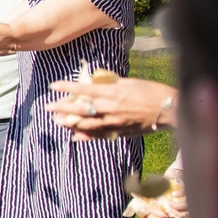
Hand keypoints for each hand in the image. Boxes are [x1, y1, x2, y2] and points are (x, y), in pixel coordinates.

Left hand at [45, 76, 175, 139]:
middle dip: (62, 108)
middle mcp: (110, 108)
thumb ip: (110, 82)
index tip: (53, 86)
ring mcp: (114, 122)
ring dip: (69, 123)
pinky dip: (85, 136)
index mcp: (112, 93)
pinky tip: (74, 136)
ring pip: (86, 124)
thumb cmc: (152, 91)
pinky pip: (98, 135)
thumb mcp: (130, 82)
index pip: (83, 90)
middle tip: (48, 107)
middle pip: (80, 109)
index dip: (67, 87)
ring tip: (57, 121)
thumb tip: (94, 81)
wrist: (169, 109)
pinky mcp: (119, 132)